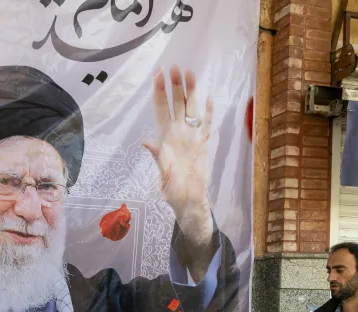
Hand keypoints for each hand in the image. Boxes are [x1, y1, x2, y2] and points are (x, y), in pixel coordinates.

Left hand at [144, 66, 213, 256]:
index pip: (161, 109)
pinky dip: (209, 113)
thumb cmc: (173, 190)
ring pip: (192, 110)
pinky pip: (207, 125)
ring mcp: (192, 137)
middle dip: (175, 85)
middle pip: (177, 104)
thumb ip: (158, 157)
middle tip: (175, 66)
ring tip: (190, 73)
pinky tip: (210, 98)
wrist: (189, 200)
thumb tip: (147, 142)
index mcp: (166, 137)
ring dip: (192, 92)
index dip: (159, 91)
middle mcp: (178, 133)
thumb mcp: (163, 174)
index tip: (158, 74)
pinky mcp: (204, 145)